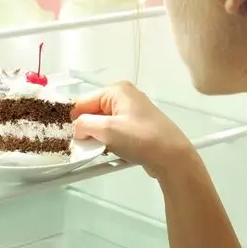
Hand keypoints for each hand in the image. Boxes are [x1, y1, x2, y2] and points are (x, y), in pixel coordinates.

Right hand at [71, 81, 194, 177]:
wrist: (172, 157)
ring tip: (107, 150)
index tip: (73, 138)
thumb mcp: (107, 130)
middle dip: (89, 131)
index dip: (75, 121)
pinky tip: (117, 153)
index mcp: (117, 90)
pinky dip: (112, 144)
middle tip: (93, 146)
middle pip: (93, 114)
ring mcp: (133, 113)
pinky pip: (116, 134)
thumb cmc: (142, 139)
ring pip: (103, 126)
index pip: (83, 102)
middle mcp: (125, 97)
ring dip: (101, 140)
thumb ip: (84, 125)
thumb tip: (77, 129)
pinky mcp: (138, 128)